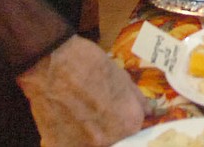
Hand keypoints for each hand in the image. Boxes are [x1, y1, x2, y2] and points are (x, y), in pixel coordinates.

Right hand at [16, 34, 144, 145]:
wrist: (52, 65)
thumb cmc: (91, 65)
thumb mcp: (122, 77)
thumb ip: (137, 100)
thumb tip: (151, 111)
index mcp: (129, 123)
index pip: (134, 132)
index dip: (125, 121)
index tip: (116, 115)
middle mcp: (108, 141)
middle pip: (113, 141)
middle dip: (107, 130)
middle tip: (95, 114)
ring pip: (90, 145)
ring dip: (87, 136)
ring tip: (78, 116)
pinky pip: (68, 145)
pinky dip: (67, 138)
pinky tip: (63, 120)